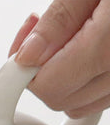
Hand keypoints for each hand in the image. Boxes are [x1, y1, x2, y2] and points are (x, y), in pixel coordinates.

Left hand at [11, 0, 109, 116]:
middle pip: (63, 99)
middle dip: (44, 73)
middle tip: (43, 34)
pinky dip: (90, 77)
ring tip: (73, 34)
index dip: (27, 71)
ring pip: (83, 103)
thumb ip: (60, 20)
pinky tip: (91, 46)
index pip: (49, 87)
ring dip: (67, 77)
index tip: (22, 51)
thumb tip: (27, 55)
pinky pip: (105, 94)